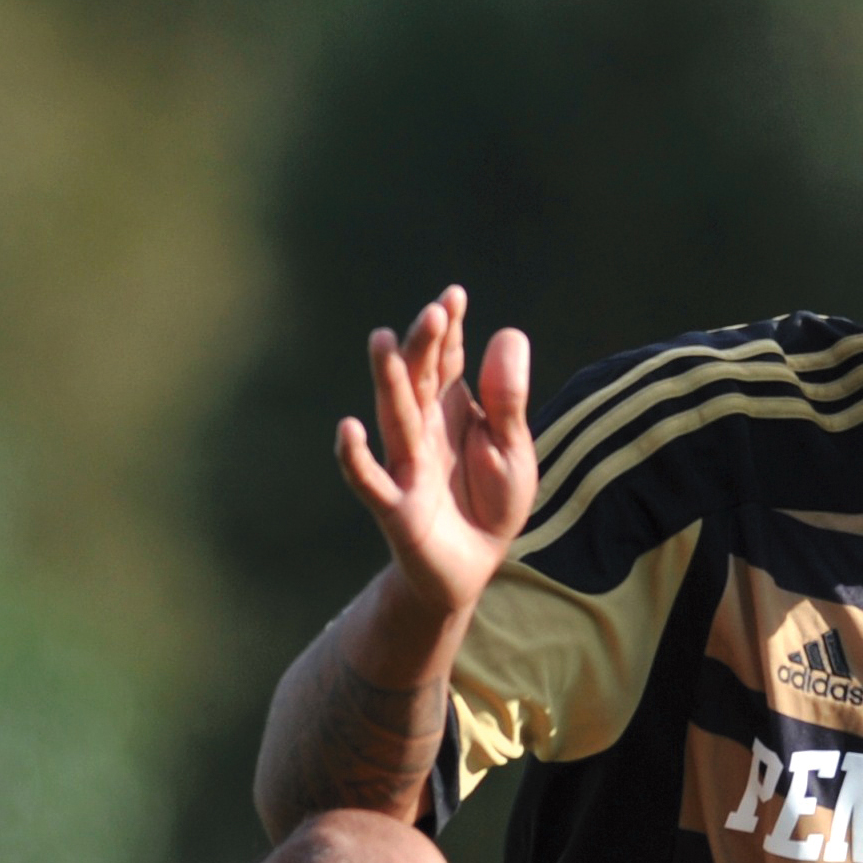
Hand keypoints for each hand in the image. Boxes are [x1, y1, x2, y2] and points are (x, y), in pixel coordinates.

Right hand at [335, 287, 537, 618]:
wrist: (474, 566)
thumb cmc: (491, 501)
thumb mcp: (514, 450)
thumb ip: (509, 400)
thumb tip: (508, 334)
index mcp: (450, 408)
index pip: (446, 359)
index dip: (448, 329)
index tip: (453, 296)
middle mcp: (423, 428)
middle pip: (418, 379)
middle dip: (423, 346)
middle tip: (432, 313)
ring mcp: (406, 465)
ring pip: (395, 417)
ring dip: (389, 381)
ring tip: (384, 340)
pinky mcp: (396, 507)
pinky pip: (370, 480)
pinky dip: (357, 457)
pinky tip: (349, 430)